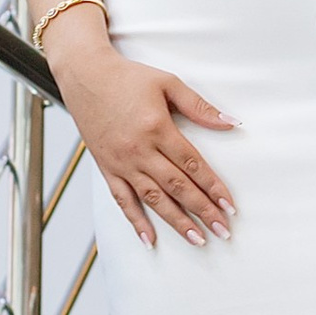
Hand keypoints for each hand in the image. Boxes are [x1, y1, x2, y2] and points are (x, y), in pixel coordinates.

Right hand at [50, 29, 235, 249]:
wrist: (84, 74)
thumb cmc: (127, 77)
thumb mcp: (168, 83)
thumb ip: (199, 107)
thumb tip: (231, 123)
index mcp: (158, 128)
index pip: (193, 165)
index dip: (213, 187)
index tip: (230, 206)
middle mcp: (139, 150)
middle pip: (177, 187)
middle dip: (203, 211)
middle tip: (223, 231)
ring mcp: (121, 162)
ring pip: (153, 199)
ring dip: (177, 222)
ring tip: (197, 240)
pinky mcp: (107, 167)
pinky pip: (122, 200)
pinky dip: (136, 221)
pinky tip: (150, 238)